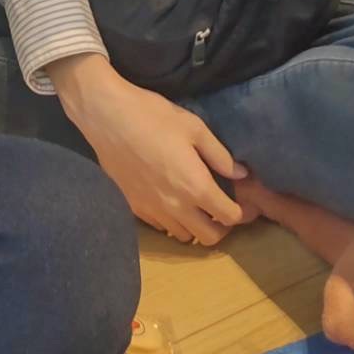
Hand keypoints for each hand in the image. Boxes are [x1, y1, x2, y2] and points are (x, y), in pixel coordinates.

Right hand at [51, 54, 245, 244]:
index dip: (244, 213)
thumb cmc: (152, 116)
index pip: (229, 217)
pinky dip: (171, 221)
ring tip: (196, 206)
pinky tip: (170, 200)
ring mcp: (151, 210)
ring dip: (195, 226)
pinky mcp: (132, 206)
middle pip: (208, 237)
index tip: (247, 205)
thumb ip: (220, 155)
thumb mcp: (194, 127)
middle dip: (222, 227)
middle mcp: (175, 206)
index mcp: (195, 186)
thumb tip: (240, 174)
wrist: (105, 116)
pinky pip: (160, 226)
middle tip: (223, 209)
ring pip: (183, 235)